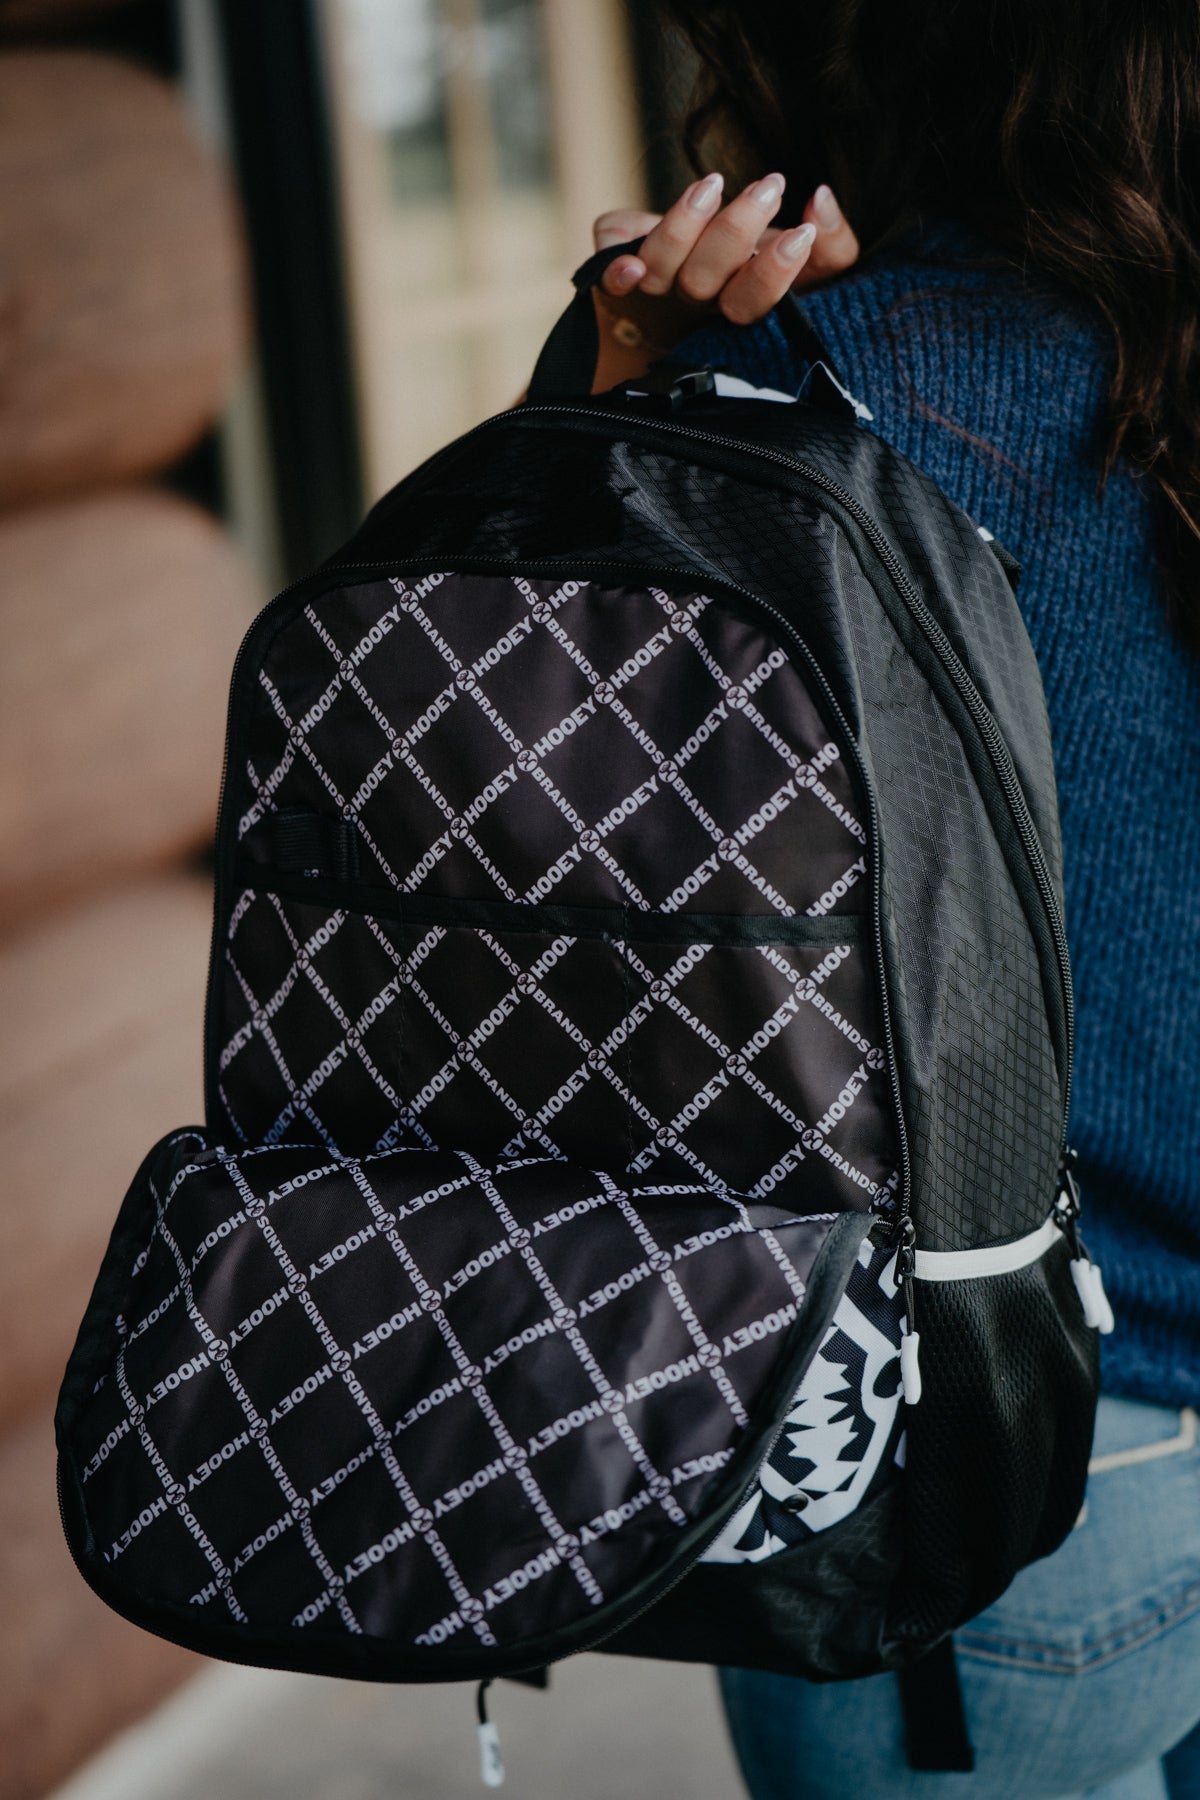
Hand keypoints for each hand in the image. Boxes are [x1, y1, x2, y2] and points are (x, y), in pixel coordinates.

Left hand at [589, 174, 858, 391]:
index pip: (753, 303)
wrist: (667, 302)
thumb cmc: (751, 272)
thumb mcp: (804, 260)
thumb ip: (832, 247)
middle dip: (735, 234)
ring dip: (684, 226)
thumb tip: (822, 202)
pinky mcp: (613, 271)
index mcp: (738, 308)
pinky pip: (606, 265)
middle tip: (770, 188)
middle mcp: (691, 306)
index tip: (801, 234)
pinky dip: (613, 265)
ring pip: (659, 267)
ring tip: (714, 183)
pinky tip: (626, 264)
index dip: (774, 274)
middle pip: (703, 282)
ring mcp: (649, 290)